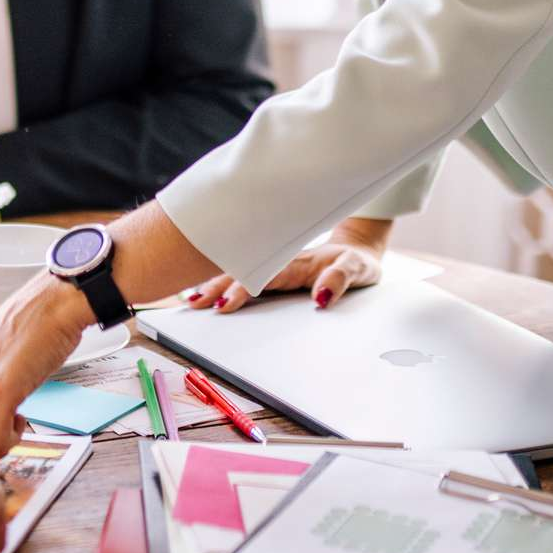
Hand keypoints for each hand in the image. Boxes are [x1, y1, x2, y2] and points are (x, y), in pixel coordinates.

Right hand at [183, 217, 392, 312]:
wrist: (360, 248)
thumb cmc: (358, 262)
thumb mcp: (360, 269)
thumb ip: (341, 279)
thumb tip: (321, 297)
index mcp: (296, 262)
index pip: (263, 276)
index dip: (242, 289)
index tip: (224, 304)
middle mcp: (280, 261)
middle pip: (241, 272)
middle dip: (216, 287)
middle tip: (194, 303)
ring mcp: (275, 264)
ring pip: (238, 271)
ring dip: (214, 284)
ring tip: (191, 299)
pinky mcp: (274, 268)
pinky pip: (244, 271)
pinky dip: (222, 280)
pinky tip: (207, 290)